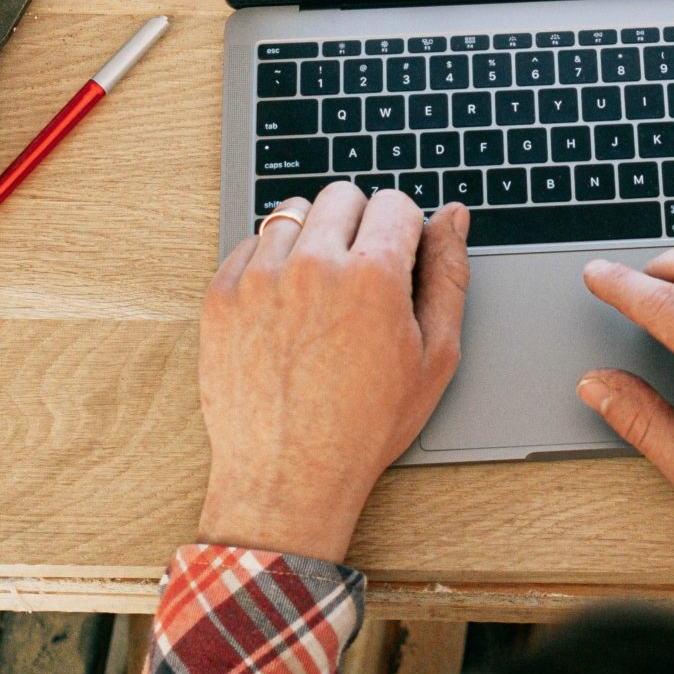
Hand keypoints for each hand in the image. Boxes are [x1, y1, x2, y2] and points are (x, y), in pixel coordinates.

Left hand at [196, 183, 469, 560]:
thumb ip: (449, 276)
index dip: (404, 232)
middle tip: (361, 274)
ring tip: (321, 289)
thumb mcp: (434, 358)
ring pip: (293, 212)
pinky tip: (286, 304)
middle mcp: (312, 265)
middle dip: (359, 224)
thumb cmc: (364, 427)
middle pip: (343, 195)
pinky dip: (271, 261)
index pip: (395, 203)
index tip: (397, 261)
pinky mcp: (221, 295)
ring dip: (312, 237)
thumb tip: (452, 217)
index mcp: (372, 276)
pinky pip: (250, 243)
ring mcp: (260, 278)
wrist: (288, 478)